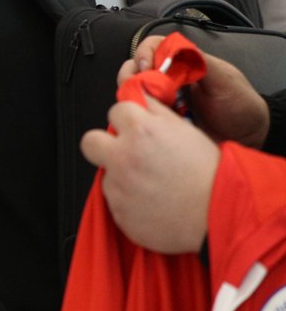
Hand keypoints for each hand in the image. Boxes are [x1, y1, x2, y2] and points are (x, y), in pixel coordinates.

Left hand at [81, 95, 219, 252]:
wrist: (219, 213)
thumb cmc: (210, 174)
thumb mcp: (186, 129)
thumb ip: (155, 111)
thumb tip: (138, 97)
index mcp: (141, 131)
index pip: (115, 110)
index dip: (127, 118)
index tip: (135, 126)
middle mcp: (123, 157)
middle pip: (90, 141)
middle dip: (104, 143)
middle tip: (125, 151)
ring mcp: (117, 187)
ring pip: (106, 174)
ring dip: (121, 175)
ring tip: (152, 183)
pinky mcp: (118, 213)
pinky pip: (115, 201)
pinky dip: (129, 201)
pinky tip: (153, 200)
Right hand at [122, 35, 268, 146]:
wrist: (248, 137)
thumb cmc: (240, 106)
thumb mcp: (224, 79)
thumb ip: (200, 62)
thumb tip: (174, 50)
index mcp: (184, 63)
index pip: (154, 47)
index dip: (145, 53)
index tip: (147, 67)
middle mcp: (169, 79)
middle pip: (135, 67)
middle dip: (132, 75)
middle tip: (142, 89)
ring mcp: (163, 100)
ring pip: (133, 89)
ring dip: (133, 95)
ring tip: (146, 105)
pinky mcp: (160, 119)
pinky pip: (140, 112)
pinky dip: (137, 113)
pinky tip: (147, 118)